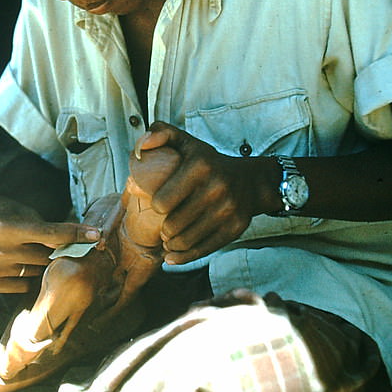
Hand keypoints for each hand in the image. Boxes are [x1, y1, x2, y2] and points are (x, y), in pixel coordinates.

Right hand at [0, 190, 100, 292]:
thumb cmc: (6, 215)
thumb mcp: (26, 215)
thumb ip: (50, 231)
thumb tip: (86, 243)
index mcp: (6, 227)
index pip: (50, 234)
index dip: (75, 234)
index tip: (96, 235)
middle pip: (44, 257)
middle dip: (53, 252)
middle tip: (52, 246)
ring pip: (34, 274)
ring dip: (39, 266)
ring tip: (27, 253)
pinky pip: (22, 288)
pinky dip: (25, 278)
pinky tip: (16, 264)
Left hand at [134, 122, 274, 264]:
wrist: (251, 181)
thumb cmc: (209, 162)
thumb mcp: (186, 142)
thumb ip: (160, 134)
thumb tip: (140, 149)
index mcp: (200, 166)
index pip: (162, 201)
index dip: (155, 206)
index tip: (159, 205)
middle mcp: (217, 188)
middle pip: (172, 225)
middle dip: (163, 229)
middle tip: (163, 227)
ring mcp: (228, 210)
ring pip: (186, 240)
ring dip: (171, 244)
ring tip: (168, 239)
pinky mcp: (236, 228)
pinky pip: (203, 250)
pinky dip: (184, 257)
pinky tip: (173, 256)